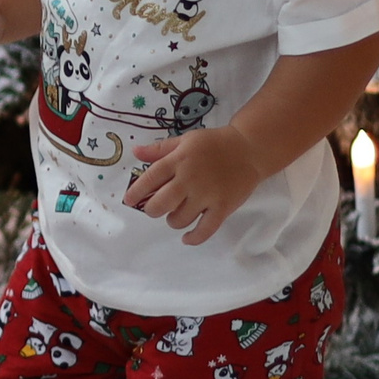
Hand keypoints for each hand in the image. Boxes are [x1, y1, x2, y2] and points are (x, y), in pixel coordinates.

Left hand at [123, 128, 268, 244]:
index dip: (136, 192)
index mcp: (178, 160)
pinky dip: (194, 238)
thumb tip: (134, 152)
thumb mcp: (184, 140)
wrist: (249, 149)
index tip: (129, 200)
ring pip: (180, 219)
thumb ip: (159, 149)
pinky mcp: (223, 207)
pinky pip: (205, 229)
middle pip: (161, 204)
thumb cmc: (213, 144)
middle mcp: (189, 179)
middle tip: (155, 208)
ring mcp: (207, 195)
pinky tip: (187, 238)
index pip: (149, 179)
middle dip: (152, 210)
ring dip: (173, 221)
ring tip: (175, 216)